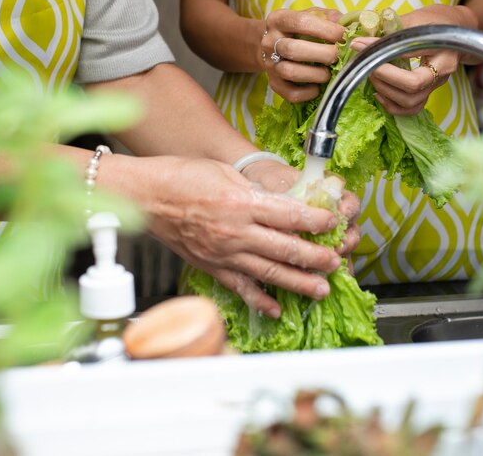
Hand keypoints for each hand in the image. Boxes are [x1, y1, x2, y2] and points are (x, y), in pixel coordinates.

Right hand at [138, 156, 344, 317]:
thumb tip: (284, 205)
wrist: (147, 197)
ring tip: (320, 289)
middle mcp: (235, 232)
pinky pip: (240, 287)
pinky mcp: (212, 267)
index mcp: (241, 203)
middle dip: (316, 257)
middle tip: (335, 262)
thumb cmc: (182, 178)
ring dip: (298, 283)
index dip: (316, 221)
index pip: (289, 215)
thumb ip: (257, 192)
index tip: (333, 223)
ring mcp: (224, 253)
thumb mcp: (226, 173)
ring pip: (269, 272)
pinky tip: (275, 309)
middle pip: (285, 248)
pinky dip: (259, 300)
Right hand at [261, 8, 345, 102]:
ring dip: (316, 74)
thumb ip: (331, 18)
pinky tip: (318, 87)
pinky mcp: (274, 83)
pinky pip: (290, 93)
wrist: (275, 45)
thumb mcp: (313, 16)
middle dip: (322, 54)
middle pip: (293, 49)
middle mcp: (269, 41)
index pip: (301, 22)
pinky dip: (308, 93)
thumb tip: (351, 28)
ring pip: (290, 72)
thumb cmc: (301, 29)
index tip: (344, 36)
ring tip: (329, 72)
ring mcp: (269, 64)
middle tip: (339, 56)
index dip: (326, 30)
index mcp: (279, 19)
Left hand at [350, 5, 473, 114]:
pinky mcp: (429, 92)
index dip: (381, 50)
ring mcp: (437, 85)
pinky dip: (392, 105)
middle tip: (367, 64)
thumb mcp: (416, 17)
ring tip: (371, 75)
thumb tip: (362, 39)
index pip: (410, 52)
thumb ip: (392, 28)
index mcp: (441, 47)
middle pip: (414, 84)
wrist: (454, 31)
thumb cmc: (434, 22)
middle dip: (384, 76)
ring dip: (386, 90)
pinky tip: (379, 93)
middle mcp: (443, 70)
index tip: (360, 45)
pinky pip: (412, 108)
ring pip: (411, 100)